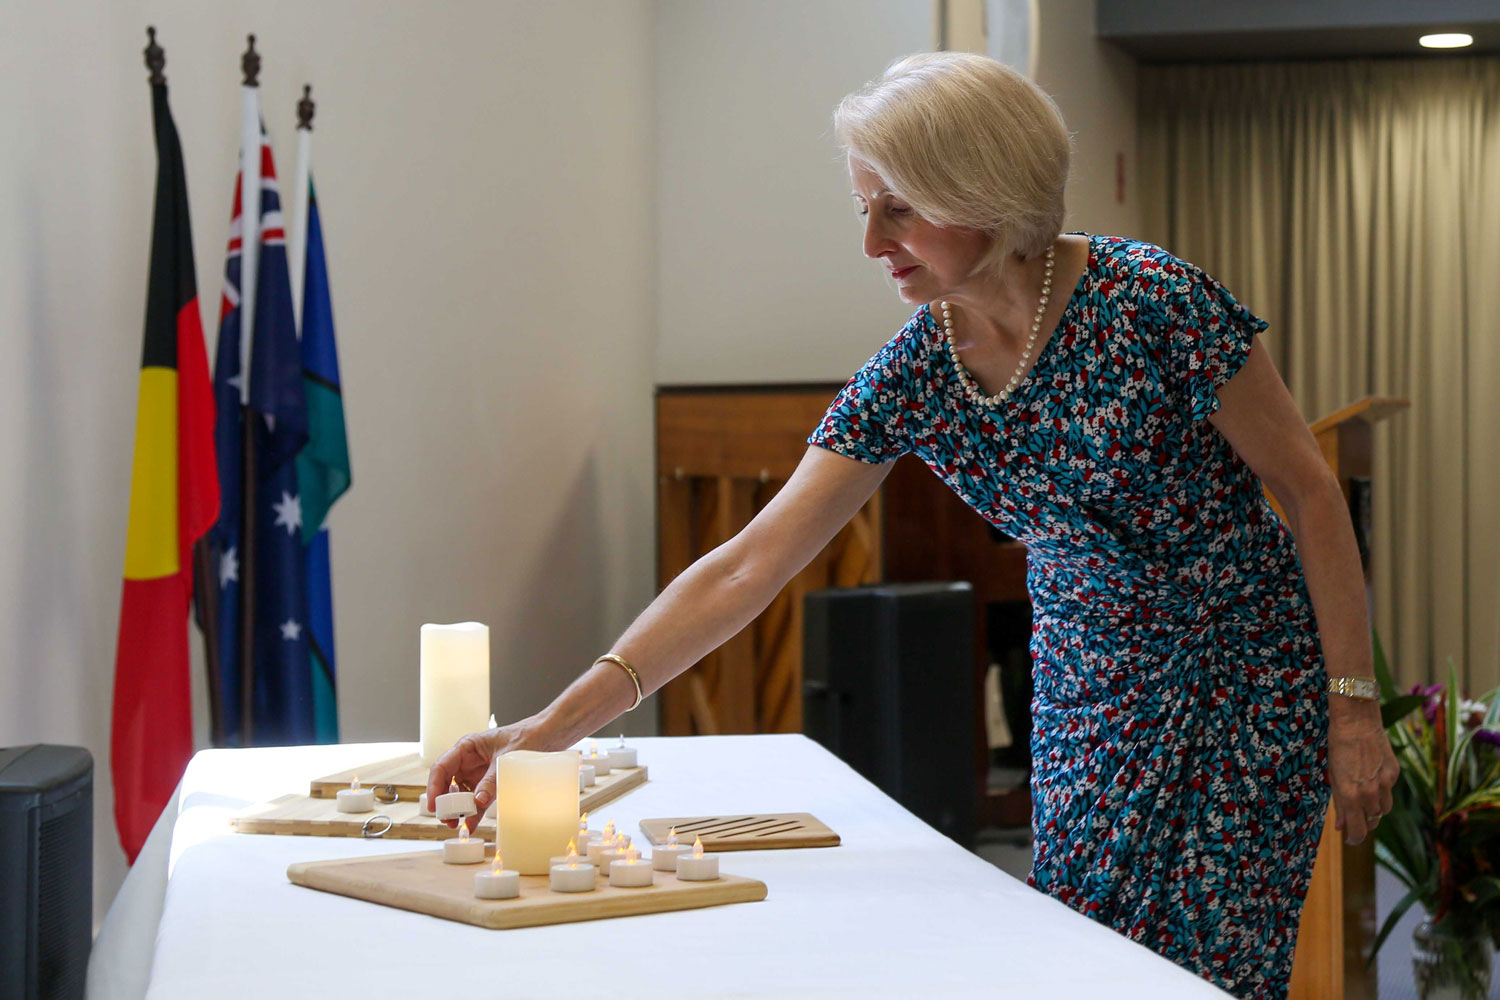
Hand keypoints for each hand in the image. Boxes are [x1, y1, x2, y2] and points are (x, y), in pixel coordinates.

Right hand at [425, 718, 545, 828]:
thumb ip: (491, 780)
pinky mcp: (490, 783)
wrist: (549, 735)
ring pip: (461, 794)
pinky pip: (478, 799)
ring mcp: (479, 773)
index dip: (434, 786)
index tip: (434, 805)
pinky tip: (471, 824)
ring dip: (458, 809)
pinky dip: (474, 812)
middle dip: (445, 802)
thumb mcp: (506, 759)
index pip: (442, 767)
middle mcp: (469, 761)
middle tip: (447, 820)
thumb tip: (478, 802)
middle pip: (448, 783)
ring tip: (457, 825)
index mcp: (467, 747)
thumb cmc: (526, 736)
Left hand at [1327, 701, 1397, 844]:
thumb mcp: (1332, 775)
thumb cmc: (1337, 746)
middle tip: (1355, 821)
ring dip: (1374, 810)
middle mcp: (1369, 792)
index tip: (1350, 840)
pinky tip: (1372, 779)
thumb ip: (1339, 802)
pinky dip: (1381, 792)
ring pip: (1383, 809)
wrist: (1356, 721)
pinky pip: (1389, 791)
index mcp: (1349, 794)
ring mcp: (1384, 783)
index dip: (1354, 838)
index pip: (1357, 829)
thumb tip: (1341, 825)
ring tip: (1363, 801)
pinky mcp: (1394, 773)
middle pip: (1372, 821)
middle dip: (1363, 823)